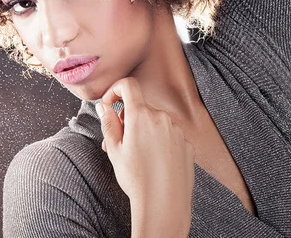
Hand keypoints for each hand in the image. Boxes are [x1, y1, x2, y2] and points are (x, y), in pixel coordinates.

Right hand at [97, 77, 194, 233]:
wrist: (164, 204)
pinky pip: (169, 135)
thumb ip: (108, 123)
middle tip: (117, 141)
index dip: (115, 89)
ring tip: (135, 155)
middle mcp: (161, 118)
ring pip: (155, 121)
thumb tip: (104, 106)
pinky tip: (153, 162)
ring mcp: (177, 131)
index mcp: (141, 116)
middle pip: (140, 107)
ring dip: (143, 130)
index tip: (109, 102)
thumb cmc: (136, 178)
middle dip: (127, 118)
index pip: (129, 85)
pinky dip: (158, 141)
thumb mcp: (114, 150)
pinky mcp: (187, 144)